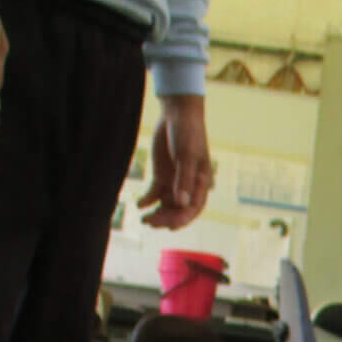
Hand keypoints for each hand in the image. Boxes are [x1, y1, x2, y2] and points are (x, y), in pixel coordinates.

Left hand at [139, 95, 214, 228]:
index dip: (184, 219)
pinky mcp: (162, 176)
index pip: (194, 207)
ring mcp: (175, 182)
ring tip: (144, 220)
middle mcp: (189, 187)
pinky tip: (139, 205)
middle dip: (166, 218)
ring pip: (167, 205)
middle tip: (151, 222)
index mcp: (201, 184)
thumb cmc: (189, 134)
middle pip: (179, 210)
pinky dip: (148, 200)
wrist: (178, 115)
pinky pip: (155, 193)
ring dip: (157, 213)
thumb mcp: (186, 156)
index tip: (170, 226)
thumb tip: (181, 203)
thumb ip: (183, 180)